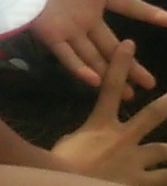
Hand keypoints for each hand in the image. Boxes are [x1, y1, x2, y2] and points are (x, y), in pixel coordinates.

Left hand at [0, 0, 166, 92]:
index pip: (128, 5)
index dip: (147, 13)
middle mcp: (86, 15)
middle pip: (114, 43)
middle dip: (132, 64)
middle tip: (150, 83)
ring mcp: (69, 27)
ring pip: (95, 55)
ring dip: (111, 73)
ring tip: (129, 93)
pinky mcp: (50, 34)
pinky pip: (68, 54)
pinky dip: (81, 68)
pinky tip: (96, 80)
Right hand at [52, 41, 166, 183]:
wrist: (67, 184)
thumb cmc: (61, 163)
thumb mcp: (69, 142)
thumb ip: (85, 136)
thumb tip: (88, 137)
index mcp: (99, 124)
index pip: (109, 87)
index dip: (120, 65)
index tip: (130, 44)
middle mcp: (122, 138)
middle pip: (151, 115)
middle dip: (166, 105)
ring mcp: (134, 161)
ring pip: (163, 151)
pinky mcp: (140, 181)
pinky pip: (163, 179)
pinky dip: (166, 177)